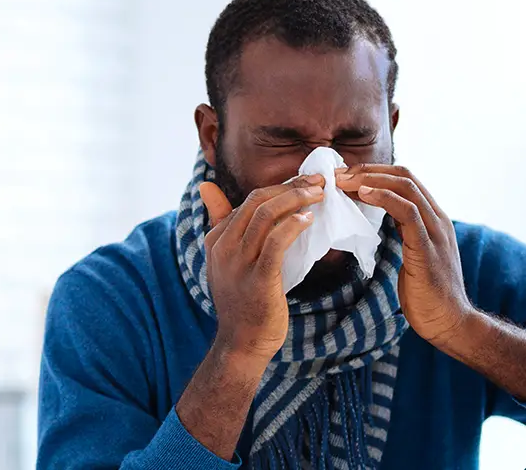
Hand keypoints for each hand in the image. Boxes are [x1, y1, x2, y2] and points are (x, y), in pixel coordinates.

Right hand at [198, 175, 324, 363]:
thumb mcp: (224, 258)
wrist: (242, 342)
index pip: (249, 200)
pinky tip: (308, 219)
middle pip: (258, 202)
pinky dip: (293, 226)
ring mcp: (238, 263)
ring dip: (296, 200)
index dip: (280, 187)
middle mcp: (223, 247)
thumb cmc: (241, 300)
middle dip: (291, 187)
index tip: (305, 183)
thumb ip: (220, 221)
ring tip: (319, 196)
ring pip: (266, 216)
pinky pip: (276, 243)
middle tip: (318, 183)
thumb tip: (206, 186)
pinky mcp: (258, 279)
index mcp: (216, 239)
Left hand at [335, 164, 474, 346]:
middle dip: (368, 170)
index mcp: (433, 219)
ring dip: (370, 179)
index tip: (344, 177)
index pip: (405, 180)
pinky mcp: (428, 247)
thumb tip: (379, 223)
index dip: (373, 173)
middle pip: (404, 176)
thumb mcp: (412, 255)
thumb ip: (403, 234)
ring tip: (342, 180)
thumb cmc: (426, 295)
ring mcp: (435, 231)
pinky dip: (384, 197)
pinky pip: (408, 212)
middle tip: (337, 174)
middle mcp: (437, 219)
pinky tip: (362, 194)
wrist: (448, 322)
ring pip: (406, 187)